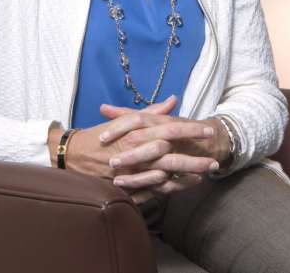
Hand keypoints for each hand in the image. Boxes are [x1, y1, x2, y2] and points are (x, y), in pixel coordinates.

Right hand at [51, 96, 218, 193]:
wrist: (73, 155)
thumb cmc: (101, 136)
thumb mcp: (126, 120)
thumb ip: (152, 112)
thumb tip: (173, 100)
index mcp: (138, 132)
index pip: (170, 129)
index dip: (191, 130)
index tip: (209, 130)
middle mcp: (138, 151)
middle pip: (173, 156)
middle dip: (196, 158)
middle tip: (216, 159)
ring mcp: (134, 170)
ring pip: (167, 175)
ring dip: (188, 175)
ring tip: (207, 174)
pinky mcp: (130, 184)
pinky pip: (155, 189)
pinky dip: (173, 188)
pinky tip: (187, 185)